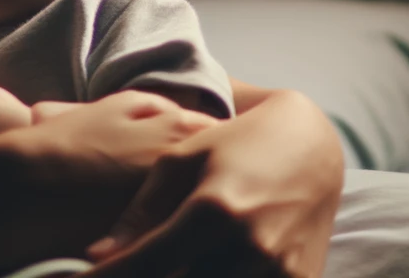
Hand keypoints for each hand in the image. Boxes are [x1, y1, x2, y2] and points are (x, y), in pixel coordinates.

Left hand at [82, 87, 343, 277]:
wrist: (311, 148)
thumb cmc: (235, 144)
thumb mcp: (183, 160)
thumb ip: (142, 210)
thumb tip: (97, 254)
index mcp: (214, 210)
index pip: (147, 263)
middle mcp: (249, 249)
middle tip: (111, 270)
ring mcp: (279, 274)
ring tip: (161, 264)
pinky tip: (199, 267)